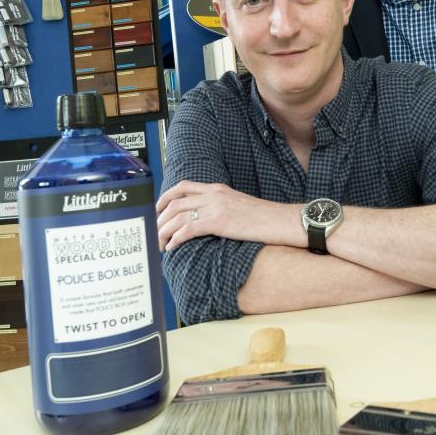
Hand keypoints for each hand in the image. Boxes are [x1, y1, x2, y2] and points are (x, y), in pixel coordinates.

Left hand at [155, 181, 299, 250]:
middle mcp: (213, 194)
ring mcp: (216, 207)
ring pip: (178, 216)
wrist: (281, 220)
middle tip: (154, 232)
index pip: (183, 187)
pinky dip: (176, 238)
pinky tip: (172, 247)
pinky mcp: (219, 221)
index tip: (158, 210)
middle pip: (175, 202)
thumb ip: (220, 206)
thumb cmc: (264, 217)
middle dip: (160, 219)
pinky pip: (188, 228)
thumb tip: (205, 218)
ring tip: (160, 244)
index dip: (165, 198)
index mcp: (217, 188)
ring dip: (164, 231)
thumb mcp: (237, 204)